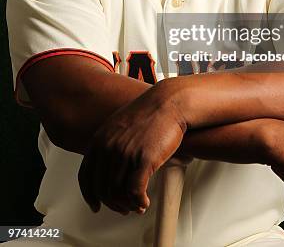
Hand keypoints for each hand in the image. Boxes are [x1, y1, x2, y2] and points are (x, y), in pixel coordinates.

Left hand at [78, 84, 186, 214]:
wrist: (170, 102)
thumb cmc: (150, 112)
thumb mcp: (120, 124)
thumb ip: (109, 142)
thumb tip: (107, 164)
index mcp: (100, 139)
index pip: (86, 176)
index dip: (90, 195)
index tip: (96, 204)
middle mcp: (109, 147)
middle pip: (102, 188)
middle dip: (112, 203)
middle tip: (123, 208)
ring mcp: (125, 153)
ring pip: (118, 193)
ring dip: (127, 205)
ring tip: (137, 205)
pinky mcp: (143, 159)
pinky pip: (135, 191)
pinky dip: (139, 202)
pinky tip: (144, 202)